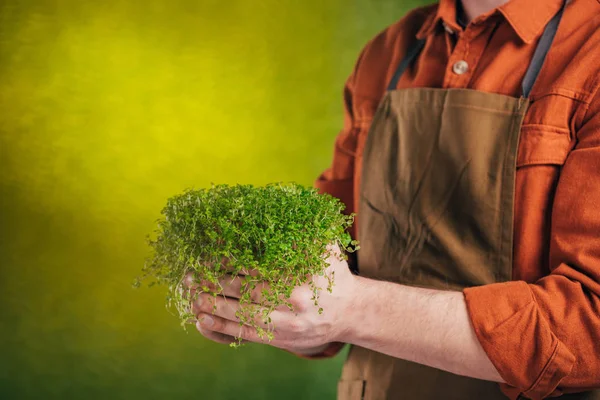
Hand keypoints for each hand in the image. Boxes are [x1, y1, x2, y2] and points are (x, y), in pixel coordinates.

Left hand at [182, 243, 357, 353]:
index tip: (207, 252)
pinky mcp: (282, 340)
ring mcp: (288, 323)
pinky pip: (246, 335)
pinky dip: (222, 328)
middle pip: (245, 290)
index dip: (229, 259)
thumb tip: (277, 200)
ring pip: (241, 314)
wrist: (351, 312)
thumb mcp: (325, 245)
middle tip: (189, 273)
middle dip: (214, 282)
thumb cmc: (333, 273)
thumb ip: (304, 227)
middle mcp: (294, 300)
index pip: (257, 265)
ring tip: (190, 295)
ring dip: (212, 305)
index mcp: (302, 274)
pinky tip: (202, 319)